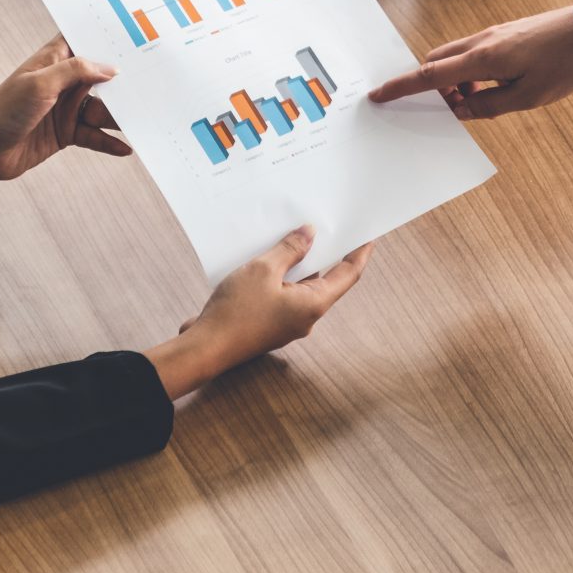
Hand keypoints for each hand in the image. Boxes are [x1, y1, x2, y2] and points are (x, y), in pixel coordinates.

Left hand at [0, 37, 131, 186]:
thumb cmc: (2, 109)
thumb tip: (110, 68)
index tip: (139, 36)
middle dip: (124, 81)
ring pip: (103, 109)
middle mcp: (64, 82)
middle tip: (154, 83)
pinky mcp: (66, 133)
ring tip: (146, 119)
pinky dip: (110, 141)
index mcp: (55, 60)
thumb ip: (76, 71)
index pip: (86, 41)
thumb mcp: (40, 83)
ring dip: (121, 115)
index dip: (108, 38)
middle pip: (102, 78)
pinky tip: (127, 147)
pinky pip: (95, 136)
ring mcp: (66, 108)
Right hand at [145, 227, 371, 398]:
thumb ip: (290, 249)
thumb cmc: (236, 311)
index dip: (359, 252)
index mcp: (313, 304)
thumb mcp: (264, 270)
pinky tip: (269, 254)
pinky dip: (281, 273)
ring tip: (296, 232)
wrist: (205, 348)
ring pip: (301, 285)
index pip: (348, 274)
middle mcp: (305, 316)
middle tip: (329, 224)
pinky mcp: (268, 321)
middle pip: (325, 279)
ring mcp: (286, 321)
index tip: (367, 234)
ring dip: (299, 261)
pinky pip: (283, 292)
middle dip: (326, 252)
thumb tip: (309, 234)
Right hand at [367, 3, 572, 120]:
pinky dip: (470, 72)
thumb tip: (461, 111)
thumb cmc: (565, 64)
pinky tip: (494, 88)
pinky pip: (473, 54)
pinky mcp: (505, 35)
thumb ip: (489, 106)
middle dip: (433, 87)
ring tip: (480, 102)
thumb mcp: (528, 97)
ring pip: (456, 58)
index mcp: (483, 59)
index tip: (379, 95)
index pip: (430, 75)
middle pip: (437, 62)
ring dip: (455, 82)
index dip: (402, 87)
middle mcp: (482, 42)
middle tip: (453, 110)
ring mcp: (493, 35)